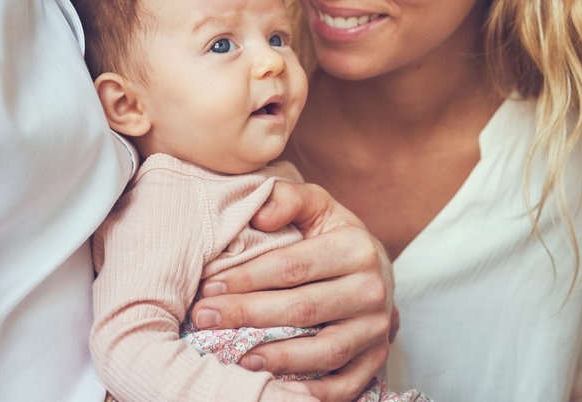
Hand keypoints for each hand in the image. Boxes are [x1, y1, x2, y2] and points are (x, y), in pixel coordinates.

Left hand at [189, 180, 393, 401]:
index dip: (248, 277)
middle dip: (248, 315)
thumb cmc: (331, 234)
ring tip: (238, 357)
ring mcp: (376, 328)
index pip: (293, 267)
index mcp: (356, 248)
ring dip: (279, 358)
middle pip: (304, 309)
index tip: (209, 286)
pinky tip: (276, 388)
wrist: (375, 267)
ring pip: (326, 350)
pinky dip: (315, 393)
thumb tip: (261, 214)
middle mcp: (373, 290)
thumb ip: (288, 198)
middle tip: (205, 318)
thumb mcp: (316, 204)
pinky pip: (347, 383)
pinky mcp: (377, 358)